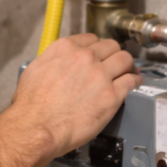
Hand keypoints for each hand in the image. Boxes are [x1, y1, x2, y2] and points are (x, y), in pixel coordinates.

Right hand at [7, 33, 140, 161]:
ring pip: (125, 59)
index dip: (97, 47)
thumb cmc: (31, 105)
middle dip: (114, 54)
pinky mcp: (111, 95)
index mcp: (65, 49)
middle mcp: (85, 57)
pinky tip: (134, 83)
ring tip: (128, 71)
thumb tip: (58, 62)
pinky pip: (131, 80)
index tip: (100, 54)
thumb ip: (51, 60)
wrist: (36, 127)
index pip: (91, 38)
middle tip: (115, 63)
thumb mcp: (34, 70)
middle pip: (111, 46)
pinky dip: (135, 80)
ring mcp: (100, 75)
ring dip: (127, 65)